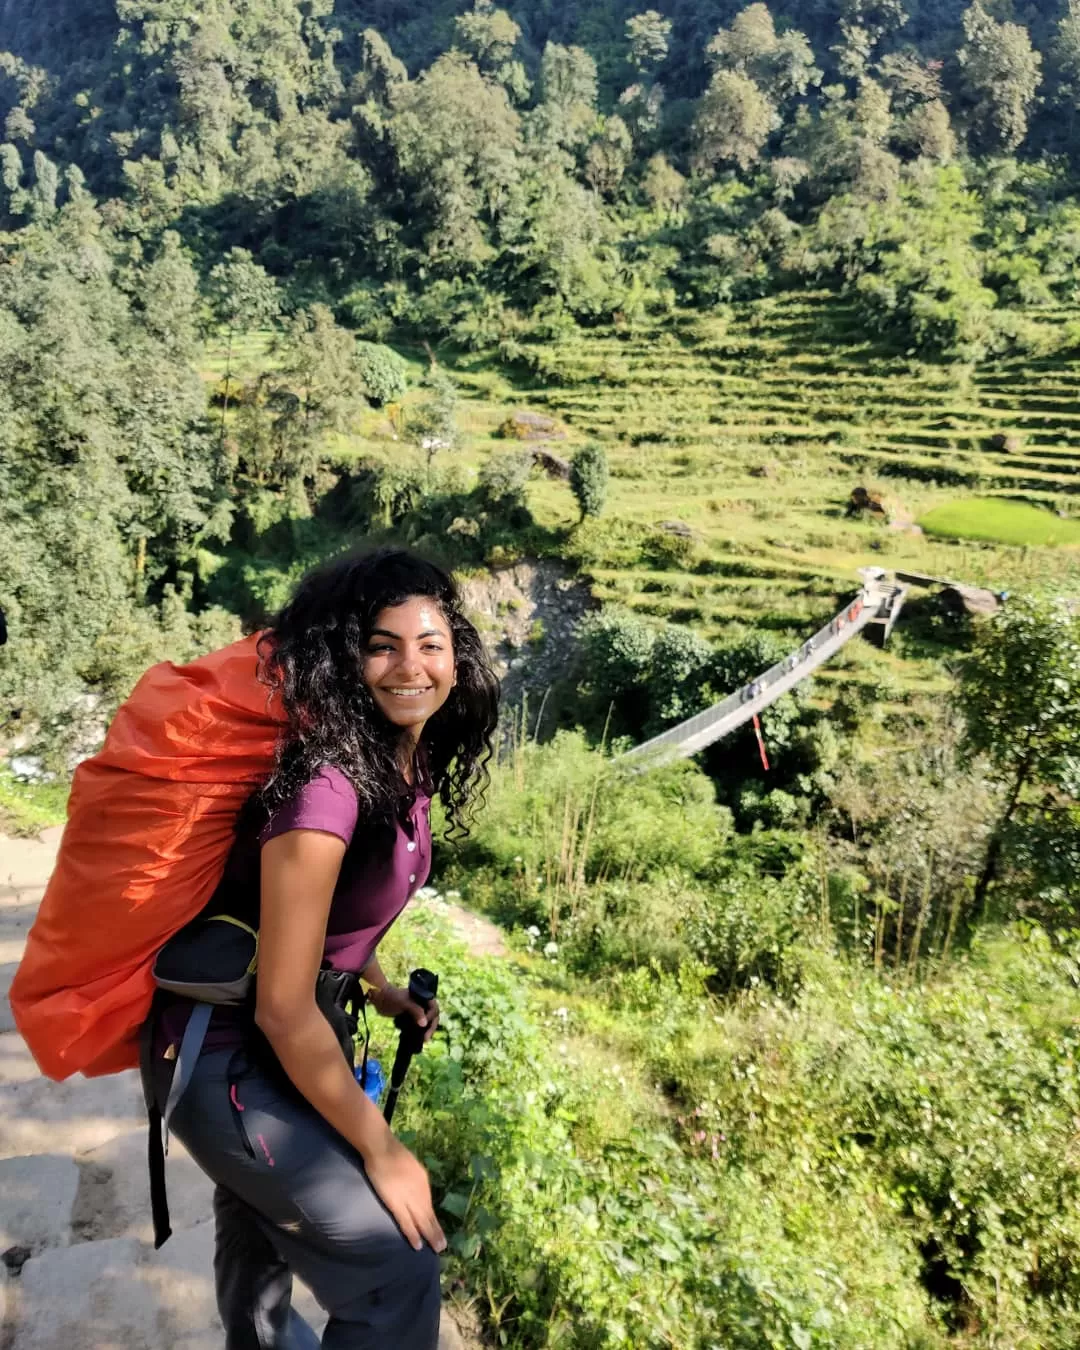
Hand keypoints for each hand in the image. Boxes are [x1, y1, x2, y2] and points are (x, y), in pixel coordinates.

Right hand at [364, 1134, 446, 1252]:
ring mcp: (408, 1198)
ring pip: (421, 1221)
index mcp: (422, 1181)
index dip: (433, 1219)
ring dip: (429, 1236)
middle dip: (435, 1231)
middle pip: (429, 1215)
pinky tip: (418, 1245)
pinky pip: (406, 1222)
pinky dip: (412, 1234)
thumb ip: (412, 1179)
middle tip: (443, 1246)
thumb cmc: (391, 1152)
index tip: (439, 1231)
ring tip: (436, 1248)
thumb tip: (414, 1188)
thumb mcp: (409, 1165)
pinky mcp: (395, 1203)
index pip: (428, 1205)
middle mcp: (419, 1191)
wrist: (381, 1147)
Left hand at [371, 983, 439, 1043]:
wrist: (379, 999)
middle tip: (426, 1038)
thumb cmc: (392, 998)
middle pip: (433, 1017)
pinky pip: (418, 1025)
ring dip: (426, 1031)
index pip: (434, 1009)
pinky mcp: (411, 1017)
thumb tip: (425, 1023)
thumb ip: (416, 1011)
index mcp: (424, 997)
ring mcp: (417, 1011)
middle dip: (431, 1027)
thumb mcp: (404, 1003)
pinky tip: (416, 1038)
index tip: (424, 1025)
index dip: (431, 1017)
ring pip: (426, 1022)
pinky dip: (419, 1031)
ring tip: (423, 1040)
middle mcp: (422, 1004)